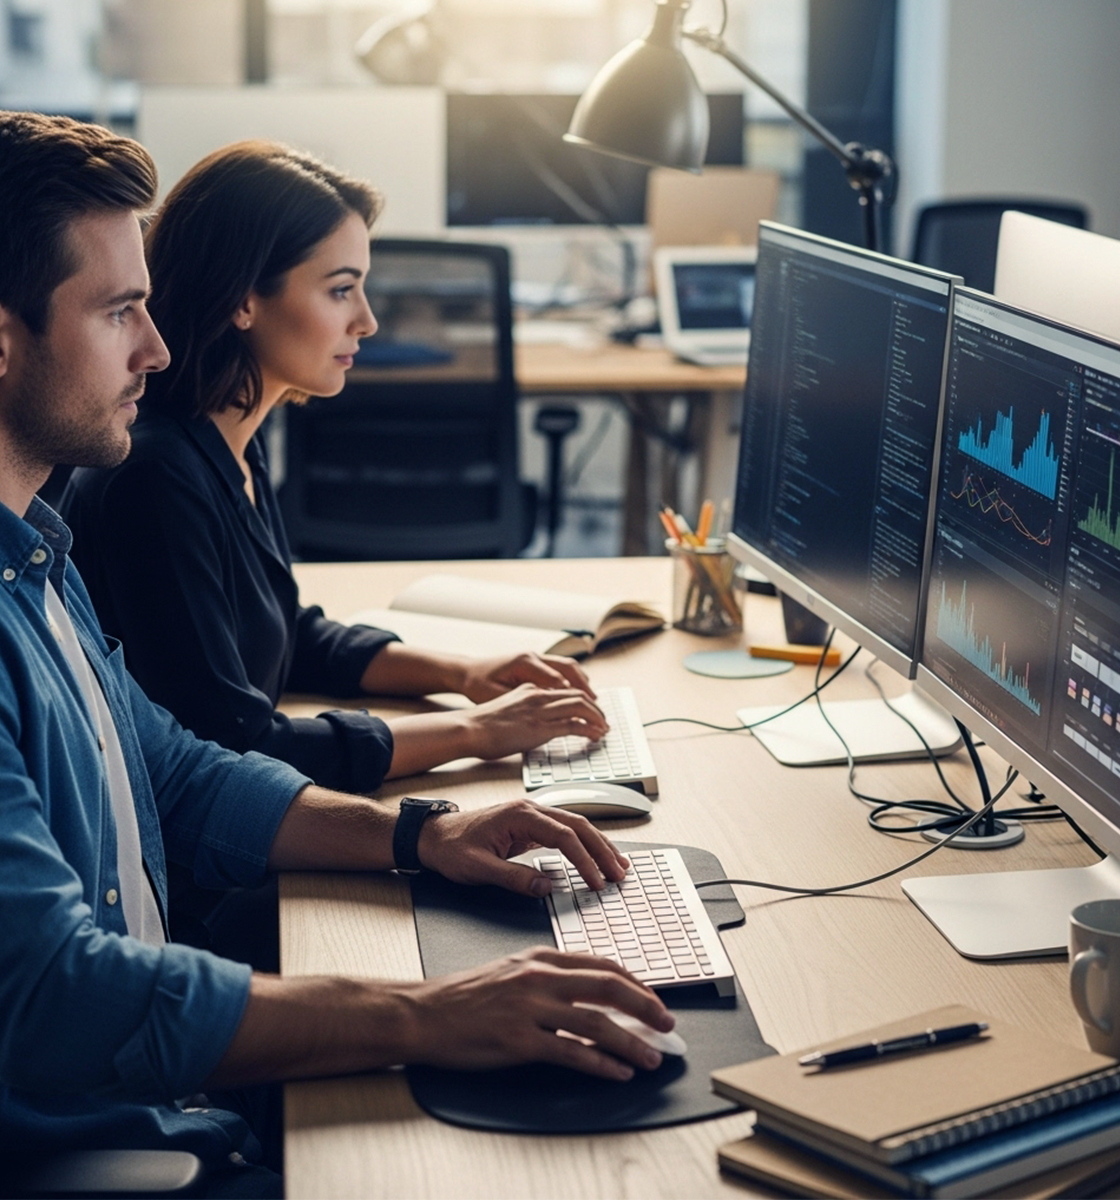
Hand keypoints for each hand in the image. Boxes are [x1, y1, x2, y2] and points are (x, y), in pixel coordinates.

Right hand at [400, 947, 673, 1079]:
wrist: (424, 1013)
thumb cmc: (465, 995)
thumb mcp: (510, 970)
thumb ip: (547, 975)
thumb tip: (587, 993)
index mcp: (540, 957)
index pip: (601, 964)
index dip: (634, 983)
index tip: (653, 998)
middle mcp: (540, 977)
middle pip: (608, 987)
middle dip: (645, 1006)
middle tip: (668, 1023)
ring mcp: (530, 1008)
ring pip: (597, 1022)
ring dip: (632, 1041)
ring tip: (652, 1056)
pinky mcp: (520, 1041)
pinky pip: (572, 1053)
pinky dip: (601, 1064)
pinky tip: (619, 1072)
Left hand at [417, 798, 628, 894]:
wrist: (435, 836)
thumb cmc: (453, 849)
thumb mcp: (478, 869)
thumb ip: (513, 878)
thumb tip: (546, 887)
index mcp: (520, 815)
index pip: (564, 837)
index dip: (584, 860)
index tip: (597, 882)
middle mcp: (531, 809)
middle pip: (579, 826)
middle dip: (602, 850)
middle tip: (620, 875)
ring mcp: (533, 815)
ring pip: (577, 826)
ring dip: (599, 845)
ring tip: (619, 866)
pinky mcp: (532, 825)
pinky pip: (567, 832)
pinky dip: (586, 845)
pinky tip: (597, 857)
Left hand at [458, 652, 595, 702]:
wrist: (465, 672)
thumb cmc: (477, 685)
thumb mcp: (496, 696)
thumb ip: (521, 701)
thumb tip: (544, 709)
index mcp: (525, 662)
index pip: (558, 680)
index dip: (574, 697)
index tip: (586, 711)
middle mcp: (533, 656)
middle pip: (569, 669)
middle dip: (585, 688)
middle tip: (597, 707)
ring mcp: (535, 657)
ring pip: (567, 666)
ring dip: (581, 682)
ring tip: (593, 701)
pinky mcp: (535, 663)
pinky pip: (560, 669)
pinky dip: (572, 680)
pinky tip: (577, 695)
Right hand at [460, 682, 607, 758]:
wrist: (469, 729)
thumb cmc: (482, 725)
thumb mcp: (508, 709)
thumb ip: (525, 711)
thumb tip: (536, 723)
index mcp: (530, 689)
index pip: (564, 690)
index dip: (582, 700)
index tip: (590, 710)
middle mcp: (538, 695)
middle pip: (578, 695)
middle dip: (595, 708)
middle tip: (603, 720)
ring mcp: (540, 710)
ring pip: (581, 706)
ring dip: (597, 718)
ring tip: (604, 729)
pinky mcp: (541, 727)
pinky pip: (574, 725)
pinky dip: (589, 730)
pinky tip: (595, 736)